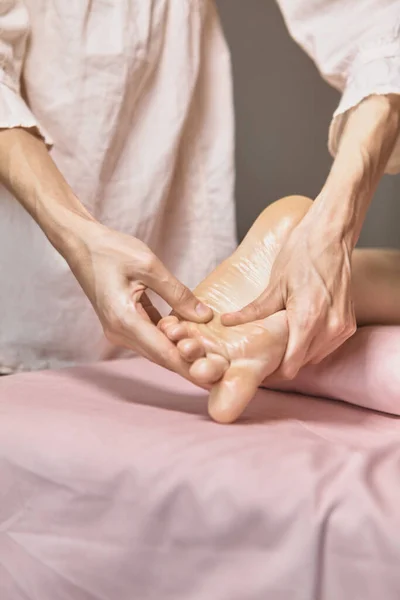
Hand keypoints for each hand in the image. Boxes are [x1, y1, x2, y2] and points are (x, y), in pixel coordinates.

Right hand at [63, 220, 212, 373]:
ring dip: (181, 353)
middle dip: (190, 366)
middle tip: (220, 374)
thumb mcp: (149, 266)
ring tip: (210, 361)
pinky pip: (150, 336)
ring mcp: (119, 329)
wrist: (82, 244)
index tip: (212, 381)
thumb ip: (177, 293)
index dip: (190, 369)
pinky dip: (169, 339)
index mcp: (124, 320)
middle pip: (161, 356)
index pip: (163, 353)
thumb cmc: (112, 250)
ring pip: (156, 348)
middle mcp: (119, 332)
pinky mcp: (122, 322)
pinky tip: (190, 340)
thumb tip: (204, 316)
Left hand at [221, 218, 356, 378]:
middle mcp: (329, 328)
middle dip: (282, 362)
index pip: (289, 367)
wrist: (332, 235)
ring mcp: (342, 327)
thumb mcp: (274, 284)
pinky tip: (298, 331)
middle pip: (301, 364)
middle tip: (262, 354)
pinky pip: (327, 346)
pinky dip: (312, 344)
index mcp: (307, 321)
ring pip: (314, 357)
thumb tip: (226, 322)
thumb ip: (253, 311)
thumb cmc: (302, 254)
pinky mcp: (349, 323)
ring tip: (279, 342)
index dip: (272, 372)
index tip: (258, 367)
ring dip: (298, 354)